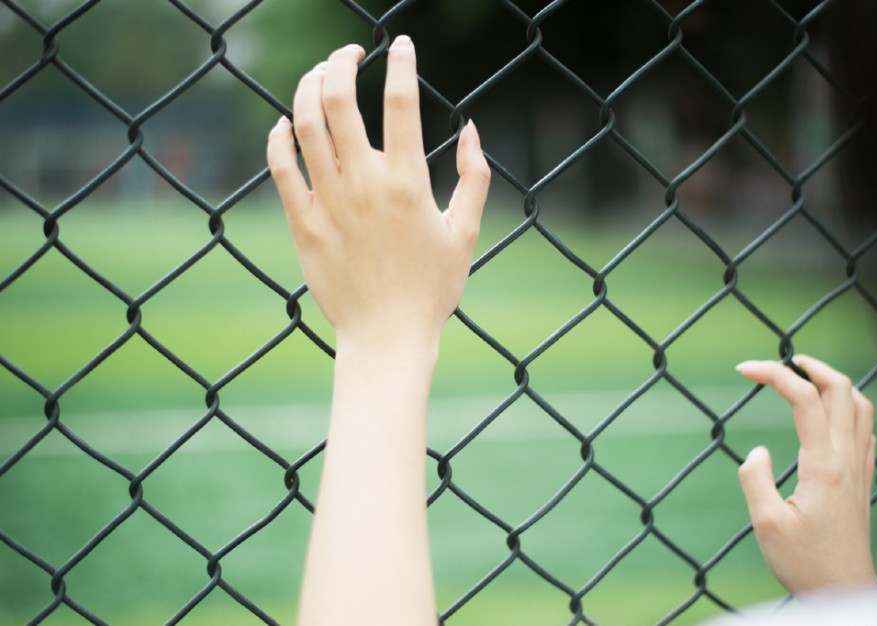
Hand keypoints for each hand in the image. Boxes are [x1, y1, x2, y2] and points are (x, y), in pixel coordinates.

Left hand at [266, 36, 489, 348]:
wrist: (386, 337)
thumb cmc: (431, 289)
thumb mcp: (465, 232)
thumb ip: (474, 176)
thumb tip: (470, 129)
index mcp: (407, 182)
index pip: (400, 102)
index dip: (401, 63)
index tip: (401, 46)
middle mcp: (363, 185)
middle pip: (340, 99)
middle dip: (341, 62)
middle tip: (349, 53)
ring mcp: (327, 202)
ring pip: (304, 124)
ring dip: (308, 87)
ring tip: (318, 75)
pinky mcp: (302, 223)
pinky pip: (280, 166)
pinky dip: (279, 136)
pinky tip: (286, 123)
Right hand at [735, 355, 876, 595]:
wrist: (844, 591)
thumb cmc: (804, 563)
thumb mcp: (766, 523)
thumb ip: (755, 479)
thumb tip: (758, 450)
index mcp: (823, 466)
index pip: (804, 399)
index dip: (773, 374)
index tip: (743, 369)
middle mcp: (847, 460)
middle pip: (842, 389)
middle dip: (809, 366)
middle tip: (779, 364)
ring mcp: (860, 469)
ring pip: (861, 405)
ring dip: (834, 382)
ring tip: (805, 377)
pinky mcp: (862, 481)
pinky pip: (865, 428)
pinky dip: (848, 407)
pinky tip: (828, 416)